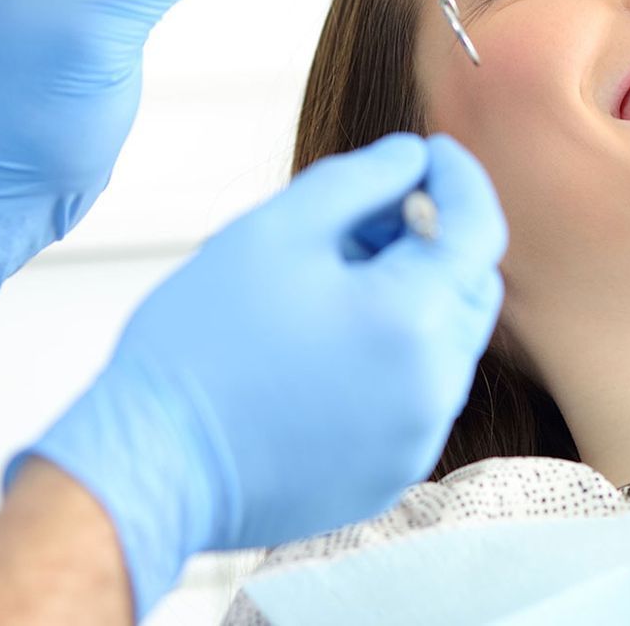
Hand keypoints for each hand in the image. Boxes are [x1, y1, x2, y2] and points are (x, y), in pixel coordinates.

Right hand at [16, 134, 505, 615]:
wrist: (149, 466)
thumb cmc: (200, 346)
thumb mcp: (277, 229)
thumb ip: (361, 178)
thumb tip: (411, 158)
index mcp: (413, 321)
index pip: (480, 228)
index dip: (459, 178)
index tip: (430, 153)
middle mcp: (433, 389)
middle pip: (470, 288)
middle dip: (435, 240)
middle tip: (368, 219)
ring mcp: (414, 441)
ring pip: (446, 344)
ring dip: (413, 299)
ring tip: (333, 282)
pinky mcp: (388, 476)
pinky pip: (415, 399)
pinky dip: (394, 358)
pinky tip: (327, 344)